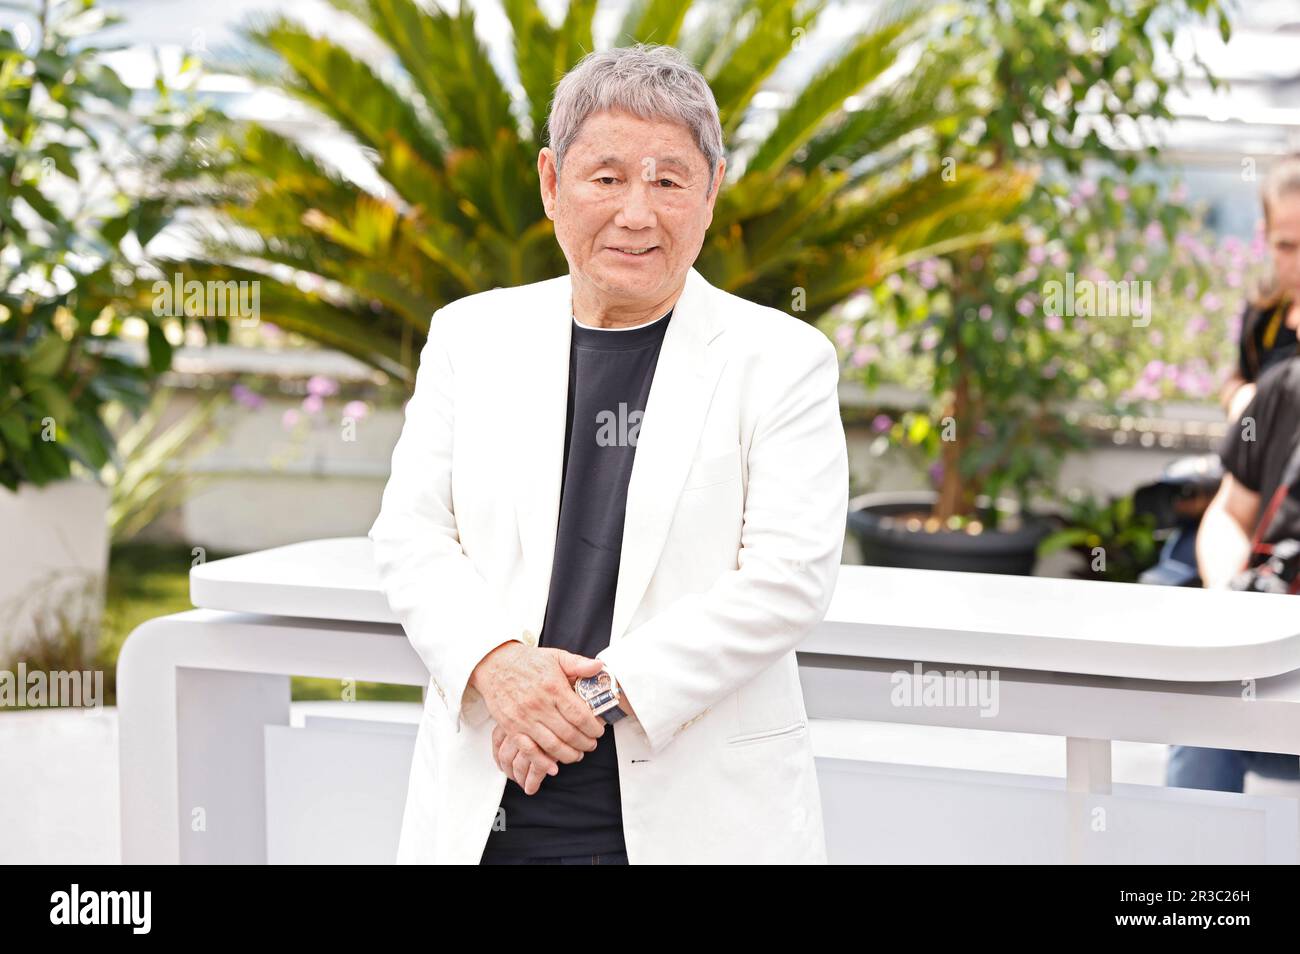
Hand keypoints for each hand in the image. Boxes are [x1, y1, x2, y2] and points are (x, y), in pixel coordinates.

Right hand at [471, 643, 605, 781]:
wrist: (495, 664)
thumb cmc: (528, 662)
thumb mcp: (556, 656)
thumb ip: (578, 663)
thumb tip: (599, 667)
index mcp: (553, 687)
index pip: (579, 715)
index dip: (593, 727)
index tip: (599, 731)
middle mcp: (539, 704)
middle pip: (569, 733)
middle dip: (585, 743)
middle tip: (591, 745)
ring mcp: (524, 718)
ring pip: (552, 745)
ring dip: (569, 755)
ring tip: (577, 755)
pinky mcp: (511, 728)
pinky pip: (528, 750)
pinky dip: (542, 762)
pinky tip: (553, 767)